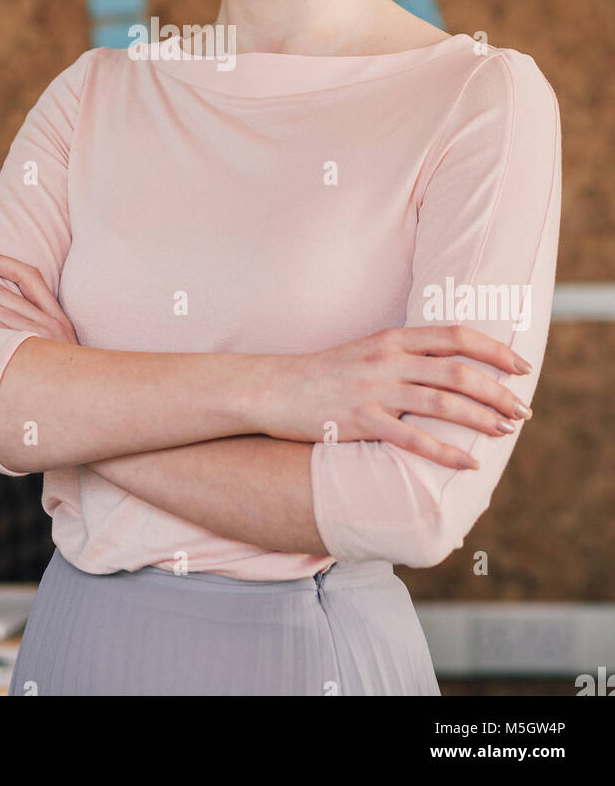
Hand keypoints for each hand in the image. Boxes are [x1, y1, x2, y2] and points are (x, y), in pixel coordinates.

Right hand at [263, 326, 533, 469]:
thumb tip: (452, 366)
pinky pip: (413, 439)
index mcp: (392, 338)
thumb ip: (407, 354)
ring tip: (506, 431)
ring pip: (442, 403)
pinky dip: (446, 453)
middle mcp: (388, 360)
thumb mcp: (369, 350)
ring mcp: (375, 390)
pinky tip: (468, 464)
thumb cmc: (326, 372)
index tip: (520, 367)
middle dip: (498, 391)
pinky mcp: (362, 421)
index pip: (455, 336)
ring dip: (481, 419)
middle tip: (524, 409)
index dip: (493, 350)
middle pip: (457, 371)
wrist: (276, 388)